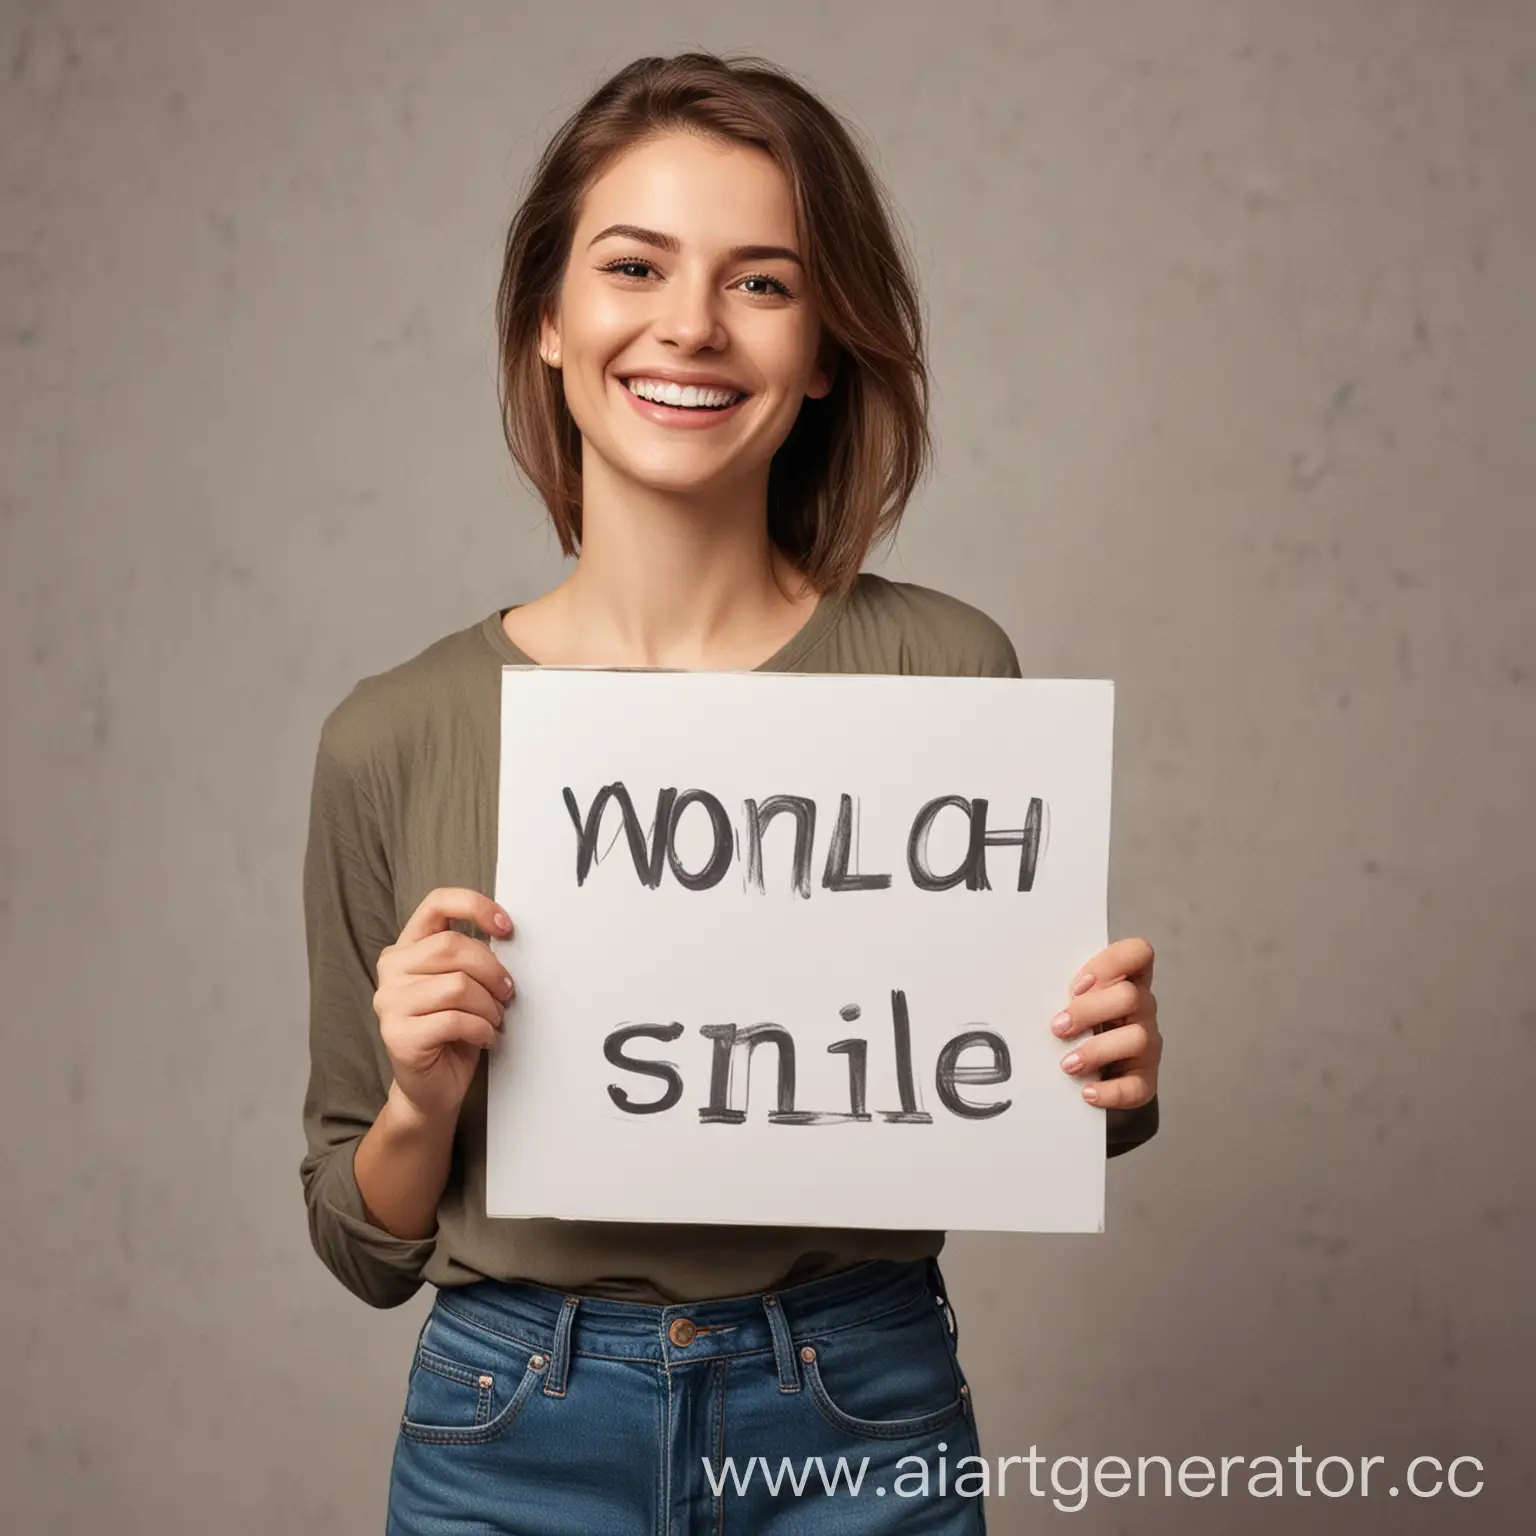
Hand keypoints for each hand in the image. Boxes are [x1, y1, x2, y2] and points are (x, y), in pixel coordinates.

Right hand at [373, 887, 516, 1123]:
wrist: (431, 1087)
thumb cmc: (453, 1031)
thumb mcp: (464, 983)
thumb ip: (472, 957)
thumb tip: (506, 936)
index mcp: (408, 947)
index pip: (437, 903)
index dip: (476, 906)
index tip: (506, 927)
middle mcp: (391, 969)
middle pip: (453, 946)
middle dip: (492, 970)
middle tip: (507, 993)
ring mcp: (389, 1002)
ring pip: (457, 985)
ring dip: (489, 1006)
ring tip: (493, 1020)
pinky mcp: (397, 1035)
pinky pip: (455, 1020)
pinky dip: (481, 1029)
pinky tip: (484, 1037)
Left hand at [1049, 936, 1160, 1109]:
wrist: (1095, 1072)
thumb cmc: (1079, 1026)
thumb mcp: (1072, 1001)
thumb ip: (1063, 991)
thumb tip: (1021, 986)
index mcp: (1126, 981)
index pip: (1138, 953)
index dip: (1109, 964)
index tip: (1077, 985)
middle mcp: (1141, 1009)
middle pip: (1130, 996)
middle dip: (1088, 1010)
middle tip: (1058, 1026)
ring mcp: (1146, 1044)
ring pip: (1137, 1037)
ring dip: (1096, 1050)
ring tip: (1068, 1063)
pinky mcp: (1143, 1079)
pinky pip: (1136, 1086)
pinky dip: (1111, 1091)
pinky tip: (1088, 1092)